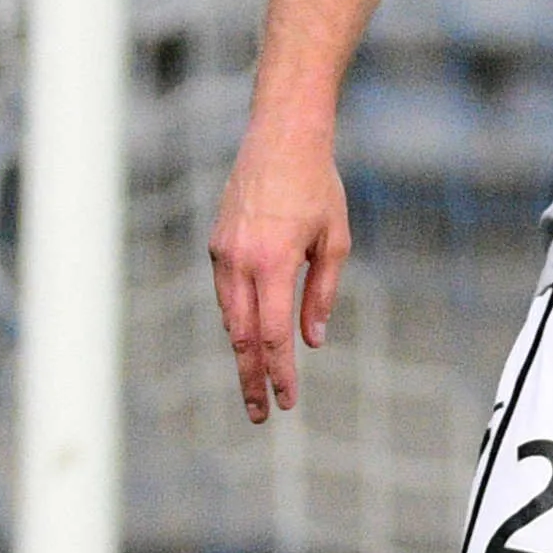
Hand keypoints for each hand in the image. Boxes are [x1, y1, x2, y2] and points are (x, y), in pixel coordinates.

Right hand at [208, 117, 352, 424]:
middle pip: (242, 336)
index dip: (280, 373)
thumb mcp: (336, 241)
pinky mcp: (217, 244)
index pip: (272, 335)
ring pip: (228, 317)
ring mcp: (222, 253)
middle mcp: (239, 261)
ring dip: (242, 353)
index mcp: (272, 263)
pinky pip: (226, 293)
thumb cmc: (317, 187)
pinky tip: (249, 338)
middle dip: (252, 378)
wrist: (281, 138)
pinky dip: (237, 320)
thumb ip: (322, 293)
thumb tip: (311, 339)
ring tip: (255, 384)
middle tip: (260, 414)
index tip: (287, 402)